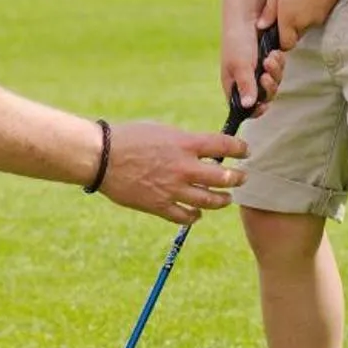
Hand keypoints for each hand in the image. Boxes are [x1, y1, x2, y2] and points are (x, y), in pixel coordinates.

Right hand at [97, 120, 248, 224]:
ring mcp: (172, 189)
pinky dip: (195, 216)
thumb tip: (199, 149)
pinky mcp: (159, 206)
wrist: (102, 157)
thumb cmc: (128, 138)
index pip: (224, 145)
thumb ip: (183, 142)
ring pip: (209, 200)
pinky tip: (198, 214)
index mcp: (185, 144)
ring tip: (226, 199)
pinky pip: (185, 216)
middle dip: (237, 178)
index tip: (245, 151)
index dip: (240, 148)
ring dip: (222, 200)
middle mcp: (183, 168)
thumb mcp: (161, 131)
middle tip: (241, 177)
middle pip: (224, 177)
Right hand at [220, 20, 288, 112]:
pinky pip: (279, 70)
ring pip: (273, 83)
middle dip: (268, 86)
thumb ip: (245, 86)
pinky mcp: (268, 61)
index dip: (255, 110)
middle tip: (266, 74)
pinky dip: (279, 63)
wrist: (247, 15)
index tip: (263, 106)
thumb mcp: (240, 64)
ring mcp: (258, 70)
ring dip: (275, 72)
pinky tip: (275, 53)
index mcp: (233, 84)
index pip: (243, 108)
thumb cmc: (237, 40)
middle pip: (263, 97)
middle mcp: (246, 80)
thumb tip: (248, 106)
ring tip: (271, 57)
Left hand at [260, 0, 339, 51]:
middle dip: (292, 28)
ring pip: (307, 27)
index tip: (279, 30)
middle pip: (297, 36)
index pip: (286, 44)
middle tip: (288, 9)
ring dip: (302, 19)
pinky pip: (317, 19)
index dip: (282, 40)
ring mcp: (317, 20)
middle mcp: (303, 24)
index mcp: (288, 20)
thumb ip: (269, 12)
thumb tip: (261, 26)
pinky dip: (312, 13)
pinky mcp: (327, 14)